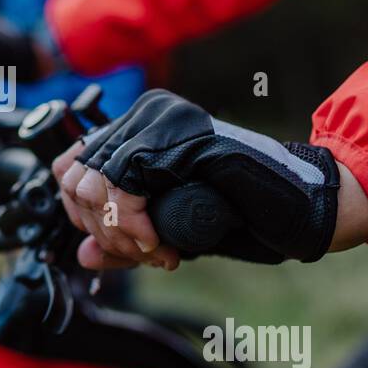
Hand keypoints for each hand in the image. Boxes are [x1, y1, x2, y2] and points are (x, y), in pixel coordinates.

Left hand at [53, 89, 367, 267]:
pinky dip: (132, 223)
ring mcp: (162, 119)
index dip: (84, 217)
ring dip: (119, 231)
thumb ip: (123, 239)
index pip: (69, 168)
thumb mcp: (167, 231)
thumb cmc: (242, 215)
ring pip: (94, 181)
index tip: (124, 247)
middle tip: (146, 253)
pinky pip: (123, 183)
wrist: (297, 211)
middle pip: (75, 177)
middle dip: (102, 229)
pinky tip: (162, 243)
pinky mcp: (178, 135)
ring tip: (158, 251)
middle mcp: (146, 114)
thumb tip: (82, 254)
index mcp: (138, 128)